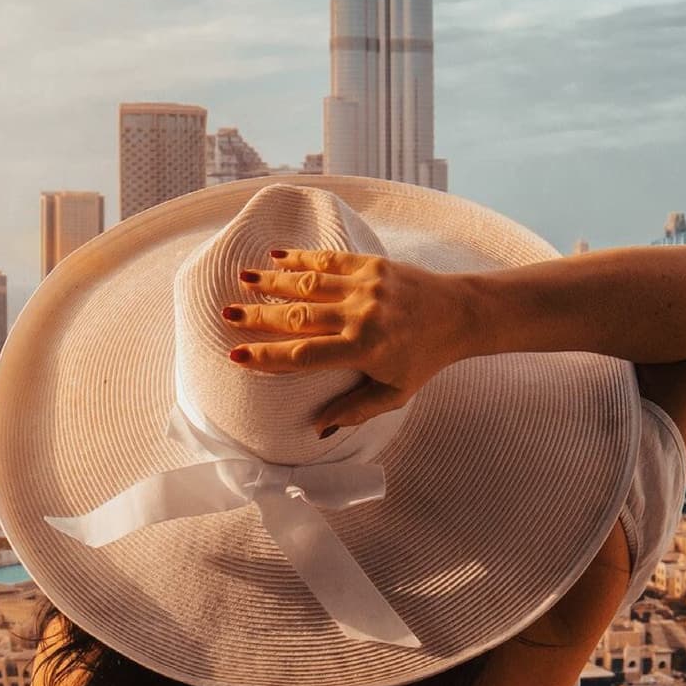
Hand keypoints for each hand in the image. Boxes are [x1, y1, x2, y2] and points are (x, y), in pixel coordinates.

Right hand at [226, 248, 475, 430]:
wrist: (459, 314)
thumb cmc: (425, 359)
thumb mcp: (395, 394)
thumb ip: (354, 410)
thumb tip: (316, 429)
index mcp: (364, 350)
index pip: (304, 355)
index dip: (267, 357)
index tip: (236, 355)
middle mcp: (362, 315)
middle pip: (298, 316)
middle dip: (259, 316)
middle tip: (226, 314)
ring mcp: (367, 287)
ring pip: (310, 284)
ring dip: (273, 281)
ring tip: (242, 279)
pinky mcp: (374, 265)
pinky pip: (330, 262)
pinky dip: (302, 259)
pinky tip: (277, 256)